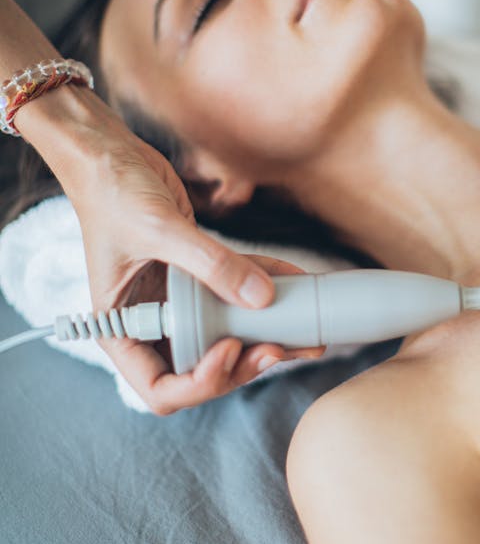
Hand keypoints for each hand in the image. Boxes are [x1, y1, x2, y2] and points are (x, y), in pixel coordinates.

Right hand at [66, 119, 321, 414]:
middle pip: (202, 369)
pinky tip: (297, 285)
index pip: (160, 389)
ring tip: (305, 334)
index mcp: (122, 330)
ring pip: (227, 337)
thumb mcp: (160, 230)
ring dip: (266, 338)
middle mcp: (151, 324)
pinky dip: (267, 292)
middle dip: (243, 365)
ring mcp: (178, 303)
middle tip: (278, 348)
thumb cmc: (112, 193)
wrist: (110, 154)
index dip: (200, 383)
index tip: (229, 350)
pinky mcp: (200, 277)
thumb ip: (211, 264)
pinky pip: (238, 294)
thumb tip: (263, 297)